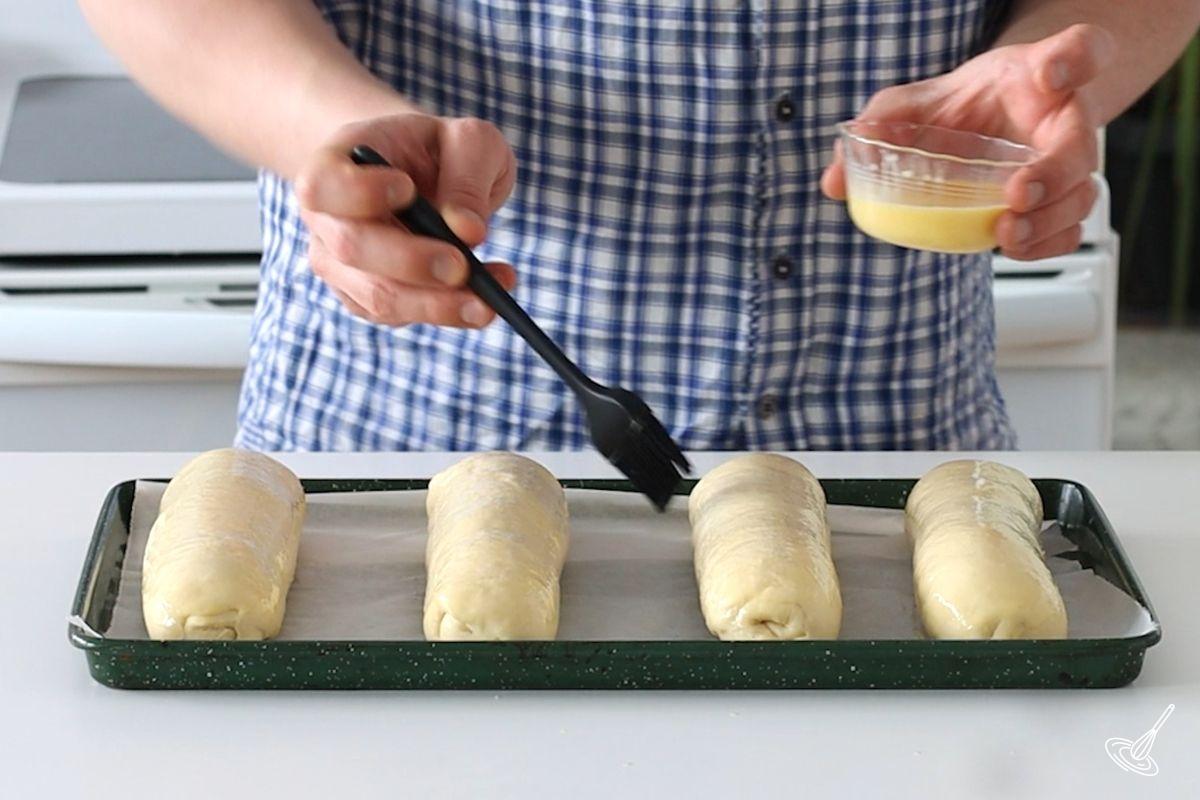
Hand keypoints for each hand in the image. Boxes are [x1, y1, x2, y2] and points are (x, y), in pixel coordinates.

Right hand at [295, 113, 517, 326]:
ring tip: (488, 301)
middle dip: (410, 262)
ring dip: (435, 304)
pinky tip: (483, 302)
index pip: (321, 184)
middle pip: (351, 248)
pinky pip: (398, 316)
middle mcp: (327, 218)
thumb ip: (468, 176)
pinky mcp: (365, 297)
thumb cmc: (442, 152)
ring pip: (375, 296)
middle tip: (462, 266)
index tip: (407, 189)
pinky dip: (444, 313)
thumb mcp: (469, 141)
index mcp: (339, 162)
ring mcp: (340, 263)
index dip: (358, 192)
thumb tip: (467, 231)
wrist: (427, 175)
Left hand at [822, 23, 1115, 260]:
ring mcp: (1065, 165)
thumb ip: (877, 128)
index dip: (1074, 57)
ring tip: (1008, 230)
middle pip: (1082, 141)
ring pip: (1081, 193)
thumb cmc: (959, 107)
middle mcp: (1061, 119)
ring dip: (1049, 218)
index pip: (1080, 50)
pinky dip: (1047, 244)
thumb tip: (833, 180)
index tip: (1051, 71)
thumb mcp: (913, 105)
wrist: (987, 120)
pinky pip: (1068, 230)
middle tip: (1016, 192)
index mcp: (1036, 77)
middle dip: (1054, 172)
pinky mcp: (1056, 205)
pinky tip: (1015, 248)